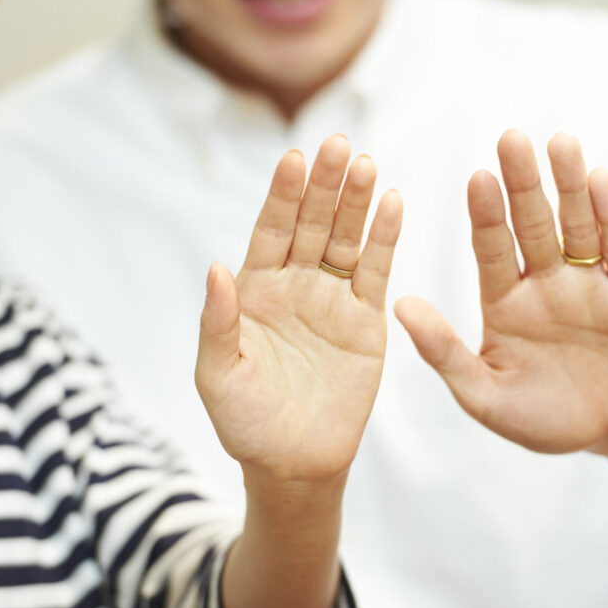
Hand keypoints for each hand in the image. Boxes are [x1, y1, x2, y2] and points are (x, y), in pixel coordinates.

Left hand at [196, 135, 402, 484]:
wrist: (293, 463)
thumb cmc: (245, 422)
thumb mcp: (217, 374)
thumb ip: (218, 321)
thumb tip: (215, 267)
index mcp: (255, 291)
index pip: (271, 230)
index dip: (283, 196)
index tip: (295, 158)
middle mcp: (295, 286)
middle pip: (313, 224)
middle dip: (325, 185)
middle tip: (339, 144)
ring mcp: (332, 301)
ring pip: (347, 240)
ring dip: (357, 203)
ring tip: (367, 165)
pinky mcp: (366, 322)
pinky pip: (377, 273)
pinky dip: (385, 239)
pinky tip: (392, 204)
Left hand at [395, 129, 607, 458]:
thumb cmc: (544, 418)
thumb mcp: (485, 396)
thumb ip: (444, 352)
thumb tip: (398, 306)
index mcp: (505, 303)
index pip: (492, 249)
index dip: (486, 214)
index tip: (476, 177)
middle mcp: (545, 284)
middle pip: (531, 224)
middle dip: (522, 183)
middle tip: (510, 138)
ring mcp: (590, 284)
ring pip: (577, 226)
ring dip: (569, 186)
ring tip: (558, 142)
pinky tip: (600, 179)